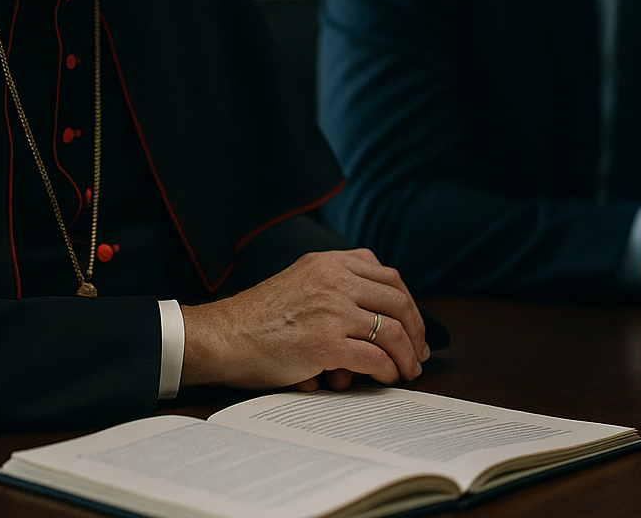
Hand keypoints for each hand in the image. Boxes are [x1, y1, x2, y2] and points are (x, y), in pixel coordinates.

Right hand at [180, 248, 428, 391]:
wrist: (220, 336)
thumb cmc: (258, 318)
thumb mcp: (300, 280)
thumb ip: (336, 285)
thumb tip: (375, 319)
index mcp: (331, 262)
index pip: (389, 277)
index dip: (409, 304)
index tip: (414, 325)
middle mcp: (335, 280)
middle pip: (398, 302)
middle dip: (416, 330)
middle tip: (420, 352)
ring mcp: (331, 310)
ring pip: (391, 331)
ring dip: (407, 355)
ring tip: (408, 370)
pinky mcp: (324, 342)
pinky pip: (373, 357)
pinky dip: (387, 370)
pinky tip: (386, 378)